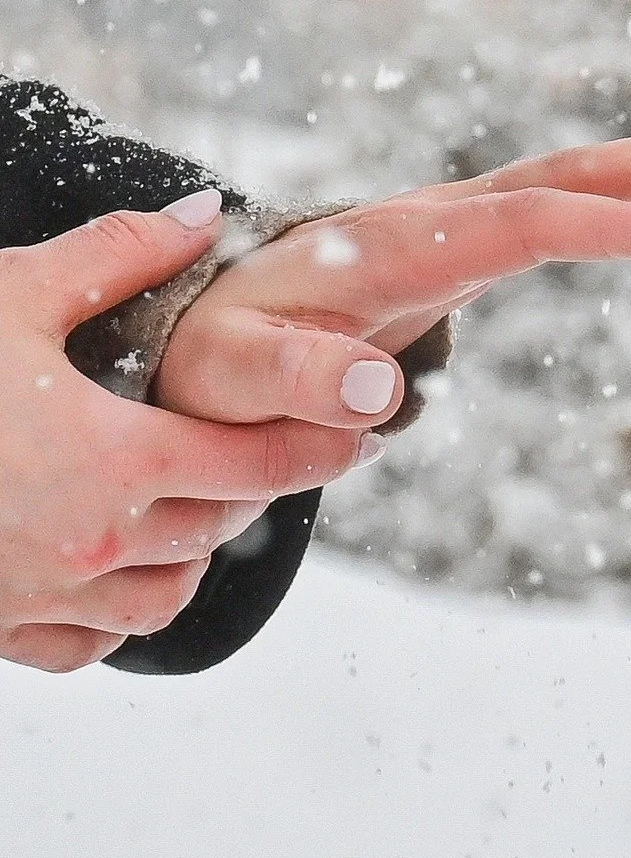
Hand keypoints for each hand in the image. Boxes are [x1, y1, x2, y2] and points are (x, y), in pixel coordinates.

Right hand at [0, 194, 379, 672]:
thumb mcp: (9, 294)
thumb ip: (118, 256)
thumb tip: (205, 212)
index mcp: (114, 460)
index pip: (260, 460)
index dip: (324, 446)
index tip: (368, 433)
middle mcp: (92, 544)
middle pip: (224, 523)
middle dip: (266, 485)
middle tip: (293, 450)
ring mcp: (39, 600)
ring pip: (168, 596)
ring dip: (199, 552)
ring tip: (206, 503)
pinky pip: (88, 645)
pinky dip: (119, 614)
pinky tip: (119, 570)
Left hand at [156, 129, 630, 425]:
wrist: (205, 331)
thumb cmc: (213, 360)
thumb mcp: (229, 381)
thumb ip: (293, 383)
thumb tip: (379, 393)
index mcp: (392, 244)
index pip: (517, 222)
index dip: (606, 224)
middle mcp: (439, 218)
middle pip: (571, 174)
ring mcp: (461, 225)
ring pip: (582, 181)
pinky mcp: (474, 244)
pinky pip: (570, 212)